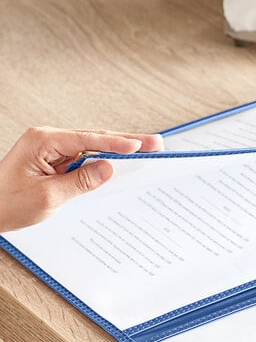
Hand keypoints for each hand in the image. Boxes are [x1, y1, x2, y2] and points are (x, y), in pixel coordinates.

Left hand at [0, 127, 162, 231]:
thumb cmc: (7, 204)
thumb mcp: (48, 196)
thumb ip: (81, 181)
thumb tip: (108, 168)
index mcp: (42, 141)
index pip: (88, 140)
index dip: (116, 143)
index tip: (140, 145)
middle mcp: (48, 139)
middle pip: (95, 138)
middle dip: (126, 141)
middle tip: (155, 143)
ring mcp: (52, 149)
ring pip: (93, 146)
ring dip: (118, 149)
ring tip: (146, 150)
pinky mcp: (55, 160)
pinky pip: (85, 157)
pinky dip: (104, 159)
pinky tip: (122, 161)